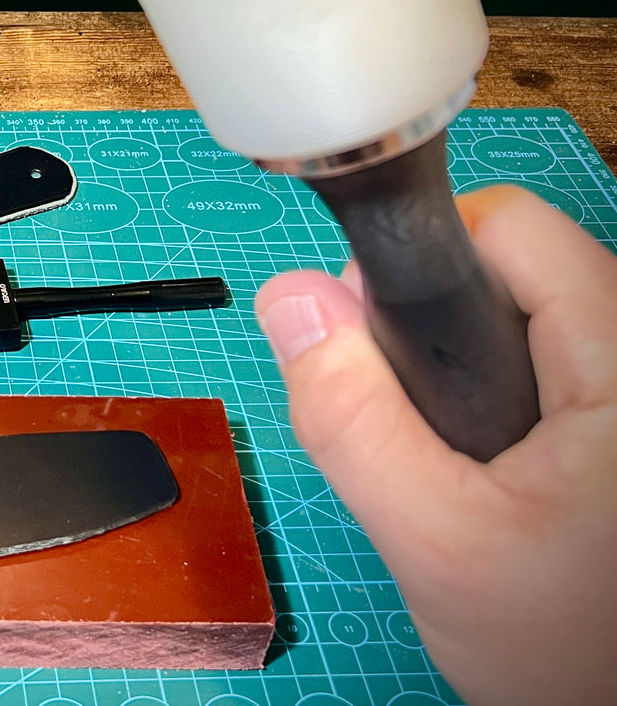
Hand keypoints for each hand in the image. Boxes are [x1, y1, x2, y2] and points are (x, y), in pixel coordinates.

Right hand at [255, 185, 616, 705]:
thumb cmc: (565, 646)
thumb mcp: (432, 540)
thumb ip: (351, 417)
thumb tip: (289, 298)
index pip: (506, 227)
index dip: (419, 270)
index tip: (382, 351)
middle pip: (515, 263)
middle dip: (436, 328)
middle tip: (419, 426)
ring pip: (526, 309)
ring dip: (464, 363)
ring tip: (461, 456)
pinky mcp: (616, 415)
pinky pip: (548, 353)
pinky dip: (499, 390)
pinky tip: (495, 463)